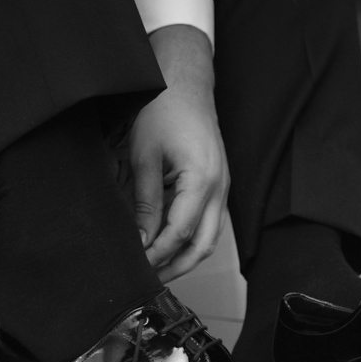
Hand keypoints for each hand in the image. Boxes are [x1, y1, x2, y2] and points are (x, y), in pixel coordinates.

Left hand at [129, 24, 228, 282]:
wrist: (186, 81)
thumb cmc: (164, 110)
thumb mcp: (144, 157)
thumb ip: (145, 203)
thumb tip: (140, 240)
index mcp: (202, 181)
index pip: (180, 233)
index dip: (158, 254)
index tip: (137, 266)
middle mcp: (220, 188)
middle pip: (203, 245)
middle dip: (177, 266)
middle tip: (149, 280)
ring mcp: (223, 187)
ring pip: (210, 237)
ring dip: (186, 256)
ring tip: (157, 267)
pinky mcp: (219, 183)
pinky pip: (210, 222)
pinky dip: (192, 239)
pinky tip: (169, 244)